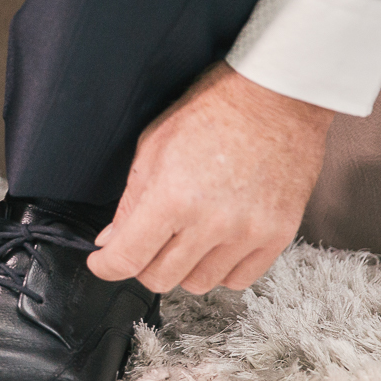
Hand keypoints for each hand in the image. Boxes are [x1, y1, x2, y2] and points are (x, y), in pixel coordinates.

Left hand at [87, 62, 333, 292]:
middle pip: (160, 278)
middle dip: (142, 263)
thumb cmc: (214, 110)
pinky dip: (221, 268)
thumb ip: (131, 201)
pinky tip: (216, 242)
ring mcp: (248, 233)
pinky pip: (239, 279)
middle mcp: (212, 222)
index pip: (127, 258)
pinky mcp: (278, 235)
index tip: (102, 262)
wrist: (277, 96)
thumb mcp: (154, 146)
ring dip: (183, 266)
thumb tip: (112, 240)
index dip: (105, 265)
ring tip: (185, 236)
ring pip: (199, 283)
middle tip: (145, 242)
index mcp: (173, 196)